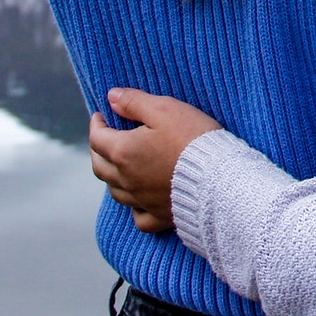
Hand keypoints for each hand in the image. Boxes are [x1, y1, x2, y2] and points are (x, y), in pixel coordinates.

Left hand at [88, 88, 220, 233]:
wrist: (219, 176)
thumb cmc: (192, 139)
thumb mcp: (165, 109)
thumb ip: (135, 102)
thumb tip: (112, 97)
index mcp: (123, 151)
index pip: (97, 138)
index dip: (96, 124)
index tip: (100, 115)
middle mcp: (126, 179)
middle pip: (99, 166)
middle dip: (98, 150)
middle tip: (103, 139)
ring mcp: (142, 200)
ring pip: (114, 192)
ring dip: (111, 177)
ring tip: (118, 166)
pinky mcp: (159, 215)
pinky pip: (138, 218)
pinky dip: (134, 209)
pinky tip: (139, 201)